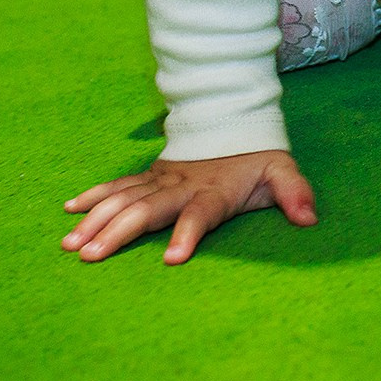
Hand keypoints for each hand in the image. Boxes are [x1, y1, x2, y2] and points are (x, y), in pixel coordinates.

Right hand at [61, 150, 315, 263]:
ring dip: (97, 219)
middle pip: (148, 210)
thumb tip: (309, 218)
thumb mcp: (282, 172)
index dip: (188, 233)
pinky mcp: (149, 176)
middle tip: (91, 255)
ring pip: (125, 198)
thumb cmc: (257, 157)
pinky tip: (70, 210)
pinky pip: (118, 186)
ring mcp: (161, 179)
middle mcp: (182, 185)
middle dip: (119, 232)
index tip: (173, 259)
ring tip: (71, 243)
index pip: (200, 214)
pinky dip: (94, 196)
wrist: (233, 121)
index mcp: (214, 190)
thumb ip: (295, 194)